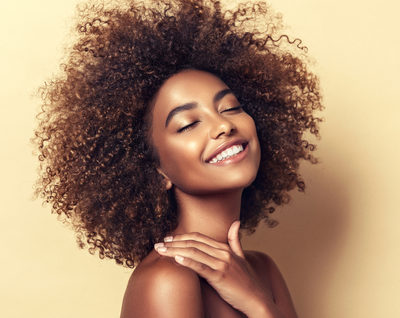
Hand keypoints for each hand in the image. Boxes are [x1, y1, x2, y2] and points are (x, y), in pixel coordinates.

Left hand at [154, 221, 277, 316]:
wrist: (257, 299)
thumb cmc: (248, 281)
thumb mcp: (242, 257)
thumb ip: (235, 240)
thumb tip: (236, 222)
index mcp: (225, 248)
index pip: (199, 238)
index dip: (182, 237)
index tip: (169, 238)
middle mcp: (223, 253)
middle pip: (193, 243)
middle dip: (174, 242)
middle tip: (159, 244)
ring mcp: (222, 264)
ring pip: (194, 253)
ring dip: (174, 250)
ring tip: (161, 251)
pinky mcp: (220, 276)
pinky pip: (201, 267)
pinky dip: (188, 261)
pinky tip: (176, 258)